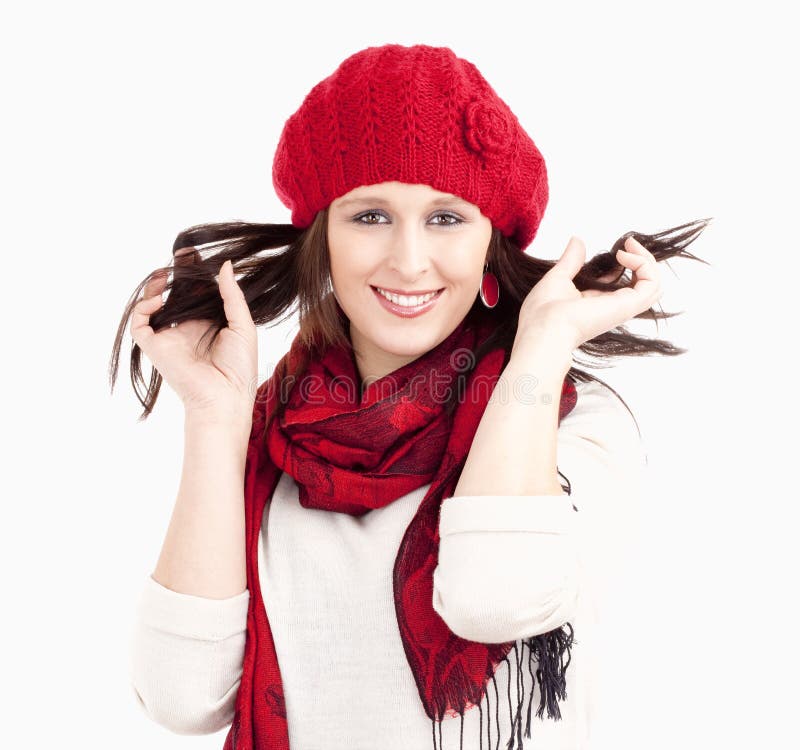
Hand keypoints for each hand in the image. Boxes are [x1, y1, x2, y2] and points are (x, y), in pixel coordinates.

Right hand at [130, 249, 257, 416]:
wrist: (225, 397)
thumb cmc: (239, 367)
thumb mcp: (243, 326)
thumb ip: (232, 295)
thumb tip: (224, 265)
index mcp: (209, 325)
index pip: (198, 293)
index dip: (195, 275)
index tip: (196, 255)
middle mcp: (187, 329)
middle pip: (176, 295)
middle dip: (177, 275)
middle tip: (182, 254)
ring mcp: (170, 338)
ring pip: (154, 306)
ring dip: (155, 288)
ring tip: (164, 273)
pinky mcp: (155, 348)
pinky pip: (140, 324)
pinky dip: (143, 308)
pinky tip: (159, 300)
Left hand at [514, 235, 662, 353]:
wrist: (544, 328)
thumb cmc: (543, 312)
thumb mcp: (558, 277)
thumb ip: (571, 260)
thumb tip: (577, 241)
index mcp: (594, 304)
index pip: (618, 283)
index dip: (622, 263)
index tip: (616, 249)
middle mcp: (611, 307)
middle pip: (643, 285)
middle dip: (642, 260)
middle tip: (628, 243)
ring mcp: (621, 307)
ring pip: (653, 285)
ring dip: (647, 260)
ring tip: (628, 247)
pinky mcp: (627, 306)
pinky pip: (652, 284)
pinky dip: (644, 264)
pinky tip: (623, 256)